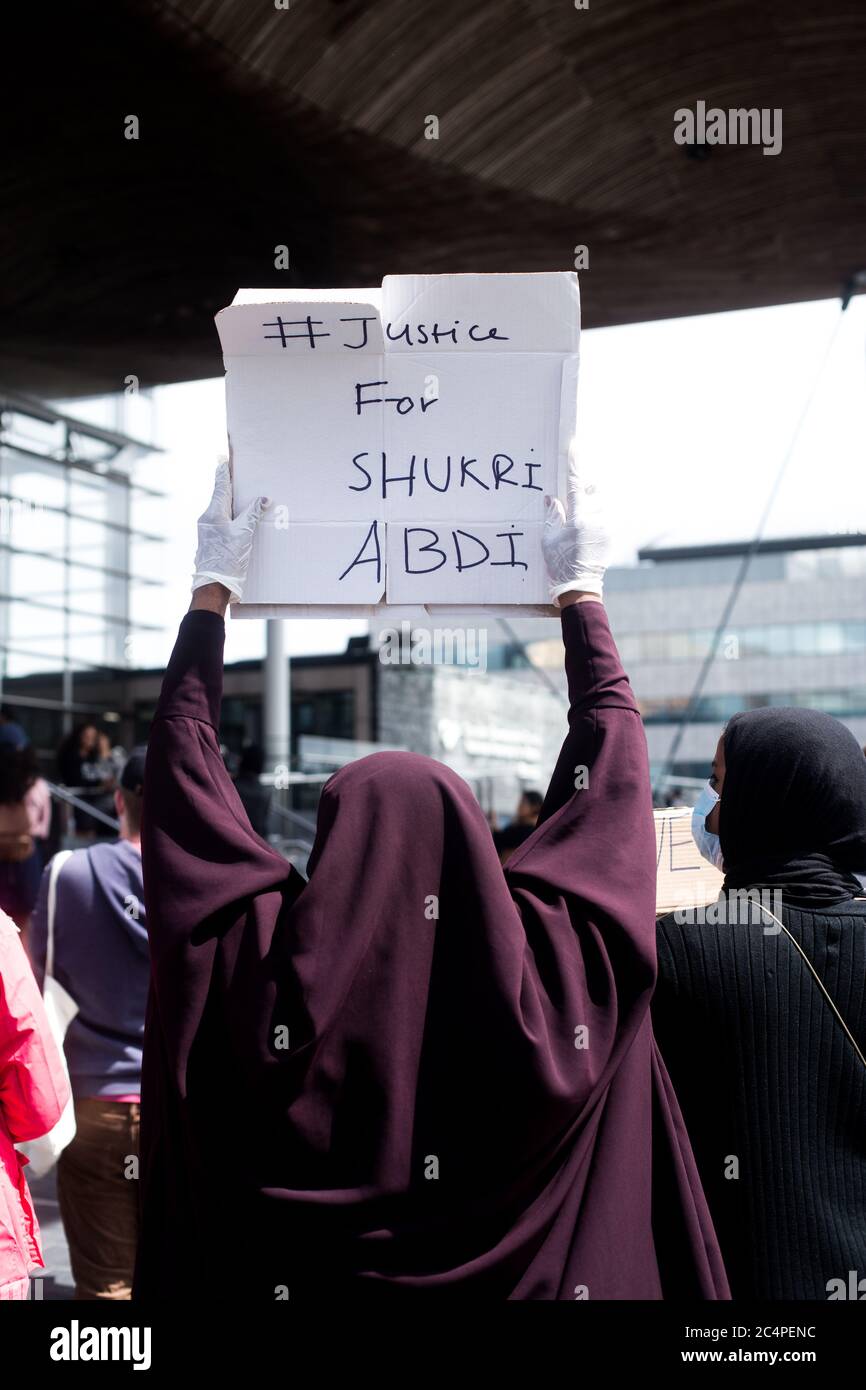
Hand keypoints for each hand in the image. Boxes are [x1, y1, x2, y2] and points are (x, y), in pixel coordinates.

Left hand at [191, 459, 267, 602]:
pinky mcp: (209, 540)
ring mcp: (206, 530)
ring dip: (228, 501)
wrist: (213, 585)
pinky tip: (235, 519)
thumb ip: (252, 514)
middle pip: (219, 496)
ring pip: (218, 509)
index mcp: (213, 512)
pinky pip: (218, 521)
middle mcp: (207, 518)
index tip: (224, 458)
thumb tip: (262, 499)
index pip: (220, 485)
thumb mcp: (244, 534)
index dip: (223, 471)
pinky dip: (227, 515)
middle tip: (233, 472)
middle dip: (227, 485)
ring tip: (238, 494)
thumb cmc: (227, 559)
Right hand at [542, 445, 609, 601]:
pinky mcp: (611, 536)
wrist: (579, 586)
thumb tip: (551, 497)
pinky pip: (604, 519)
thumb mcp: (548, 540)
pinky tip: (584, 535)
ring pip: (600, 505)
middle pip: (594, 490)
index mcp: (577, 519)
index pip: (575, 484)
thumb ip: (551, 515)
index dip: (575, 464)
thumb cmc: (559, 563)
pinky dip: (594, 520)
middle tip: (575, 496)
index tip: (575, 447)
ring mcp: (606, 528)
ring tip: (579, 523)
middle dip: (586, 488)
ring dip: (590, 507)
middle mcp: (595, 520)